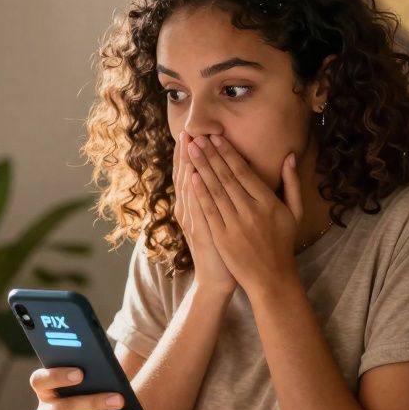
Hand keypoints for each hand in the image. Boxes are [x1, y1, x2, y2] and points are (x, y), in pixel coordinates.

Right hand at [29, 366, 143, 409]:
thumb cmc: (88, 402)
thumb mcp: (85, 390)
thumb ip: (90, 381)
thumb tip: (113, 379)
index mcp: (45, 392)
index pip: (40, 381)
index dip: (57, 376)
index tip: (80, 372)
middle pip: (65, 408)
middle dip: (94, 403)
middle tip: (120, 399)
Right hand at [174, 132, 235, 296]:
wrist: (216, 279)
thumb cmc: (223, 249)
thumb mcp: (215, 221)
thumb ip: (216, 199)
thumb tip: (217, 177)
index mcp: (193, 205)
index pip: (189, 173)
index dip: (189, 154)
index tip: (192, 132)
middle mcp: (188, 210)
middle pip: (185, 175)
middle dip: (187, 153)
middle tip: (187, 130)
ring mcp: (192, 220)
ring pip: (188, 187)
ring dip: (188, 164)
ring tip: (188, 143)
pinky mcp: (200, 231)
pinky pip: (196, 205)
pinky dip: (194, 189)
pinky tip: (193, 173)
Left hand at [186, 134, 302, 297]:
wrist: (271, 278)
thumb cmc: (283, 243)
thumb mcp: (295, 212)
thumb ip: (292, 183)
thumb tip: (289, 155)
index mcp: (268, 203)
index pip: (244, 172)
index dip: (228, 153)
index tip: (216, 137)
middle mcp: (251, 211)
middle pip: (227, 177)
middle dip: (210, 155)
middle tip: (197, 136)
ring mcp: (235, 225)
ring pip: (215, 190)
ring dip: (201, 168)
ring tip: (190, 150)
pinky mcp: (222, 237)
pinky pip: (209, 210)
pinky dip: (200, 192)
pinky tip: (192, 176)